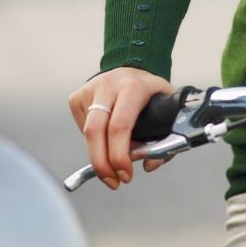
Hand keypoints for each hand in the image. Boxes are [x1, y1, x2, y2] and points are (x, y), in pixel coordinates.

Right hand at [68, 67, 174, 189]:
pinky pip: (82, 128)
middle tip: (113, 182)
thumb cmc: (152, 95)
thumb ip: (164, 142)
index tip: (127, 175)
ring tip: (111, 169)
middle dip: (102, 164)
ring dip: (97, 157)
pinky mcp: (77, 96)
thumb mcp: (168, 112)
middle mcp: (109, 85)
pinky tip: (105, 138)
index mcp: (133, 87)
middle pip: (95, 131)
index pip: (120, 126)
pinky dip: (93, 141)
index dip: (120, 155)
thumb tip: (148, 165)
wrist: (133, 65)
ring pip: (87, 133)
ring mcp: (90, 89)